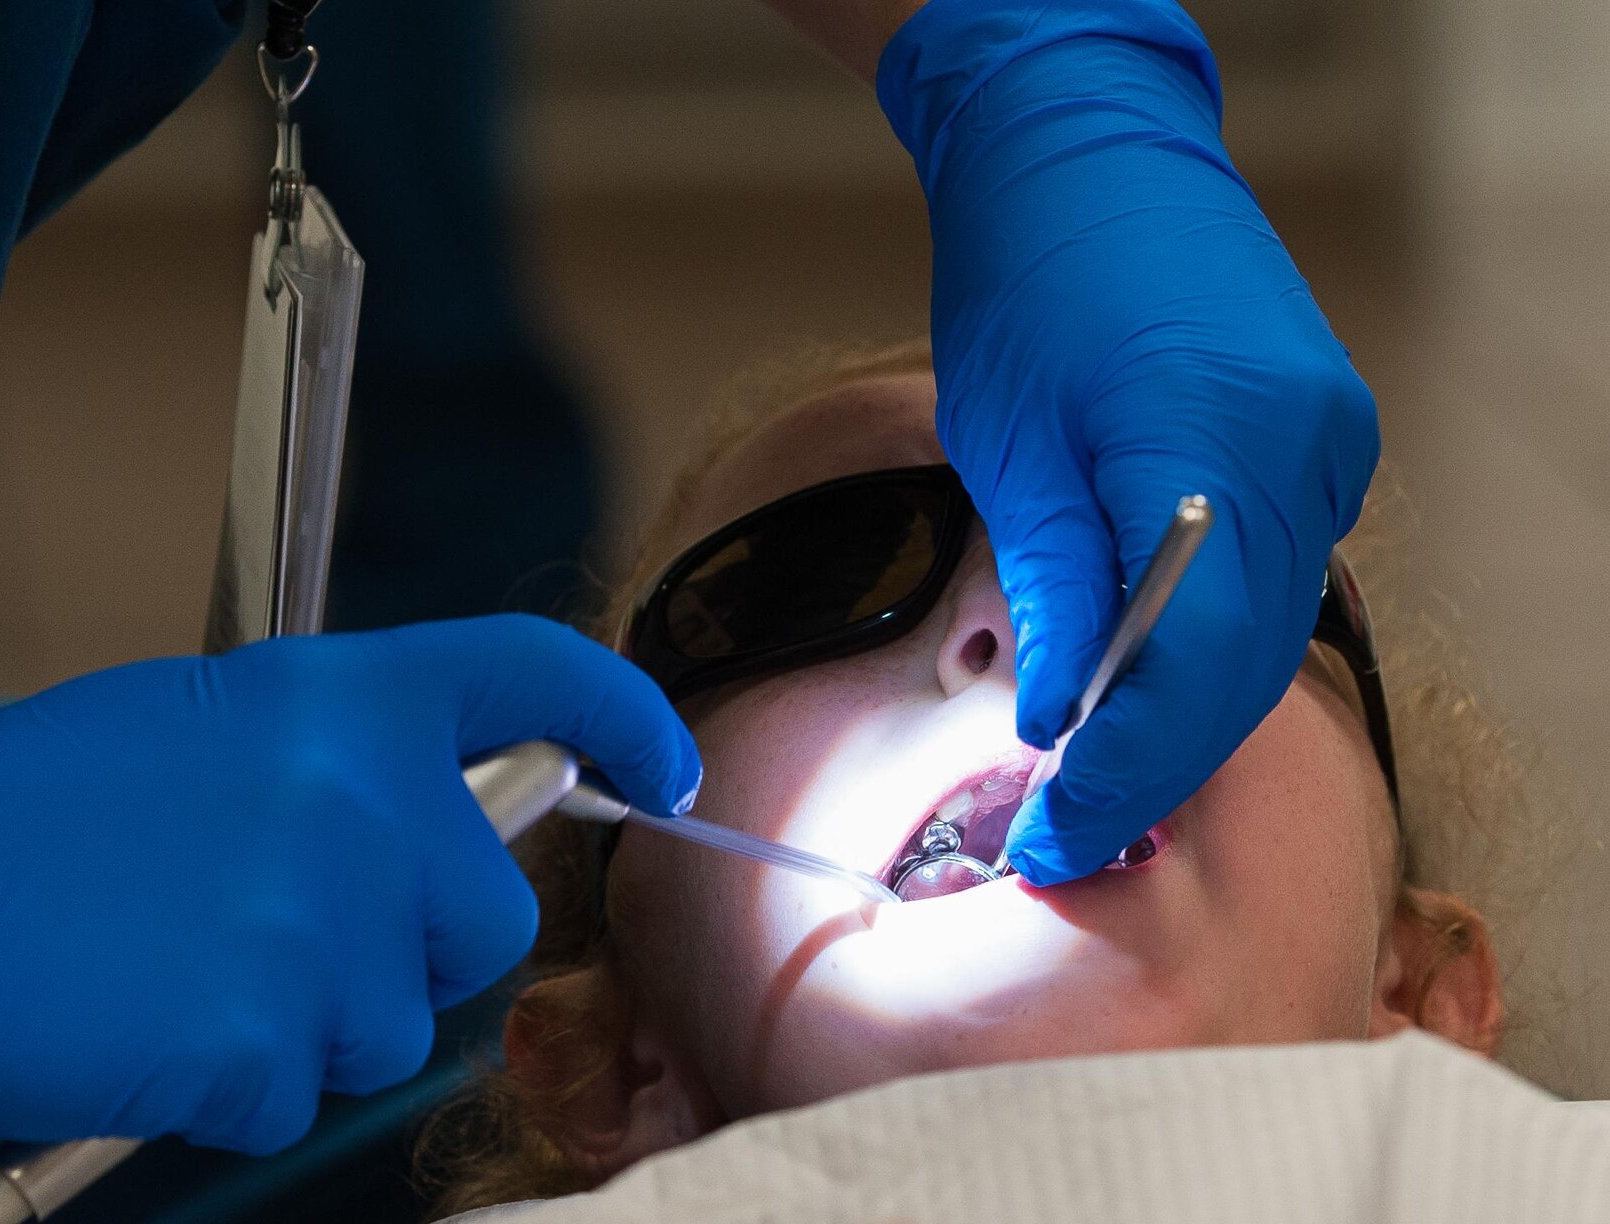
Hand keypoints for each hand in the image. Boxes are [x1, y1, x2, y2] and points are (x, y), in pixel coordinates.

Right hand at [0, 616, 697, 1159]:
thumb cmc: (28, 810)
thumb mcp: (205, 724)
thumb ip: (343, 756)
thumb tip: (437, 814)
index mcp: (338, 697)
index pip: (533, 674)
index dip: (622, 716)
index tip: (664, 766)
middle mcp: (353, 798)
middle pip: (487, 911)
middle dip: (414, 941)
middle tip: (292, 930)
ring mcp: (316, 926)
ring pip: (397, 1022)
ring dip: (313, 1019)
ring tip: (188, 969)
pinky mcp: (263, 1044)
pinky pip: (299, 1094)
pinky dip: (235, 1085)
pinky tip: (150, 1027)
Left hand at [876, 2, 1378, 883]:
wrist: (1085, 155)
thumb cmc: (1026, 284)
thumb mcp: (1010, 449)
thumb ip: (1056, 593)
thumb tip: (1066, 724)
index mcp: (1211, 445)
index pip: (1191, 668)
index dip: (1127, 772)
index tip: (1056, 837)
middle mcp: (1301, 449)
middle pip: (1247, 664)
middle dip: (1156, 761)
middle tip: (1069, 827)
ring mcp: (1327, 439)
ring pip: (1269, 628)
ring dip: (1185, 707)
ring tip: (1093, 770)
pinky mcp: (1322, 433)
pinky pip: (1277, 570)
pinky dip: (1211, 635)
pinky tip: (1145, 671)